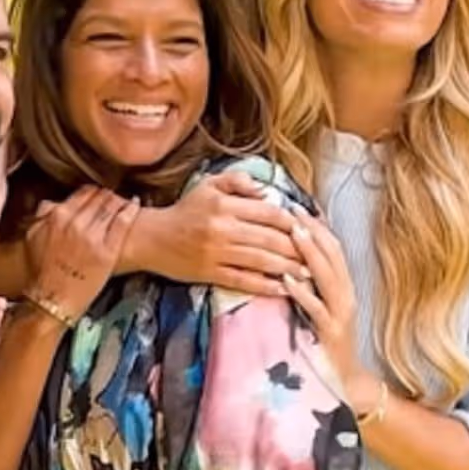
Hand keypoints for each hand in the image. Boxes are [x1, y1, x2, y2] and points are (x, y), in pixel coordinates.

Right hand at [24, 187, 139, 320]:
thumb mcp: (32, 238)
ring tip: (125, 200)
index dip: (93, 192)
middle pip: (100, 197)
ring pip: (112, 205)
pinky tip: (135, 205)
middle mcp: (76, 223)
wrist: (52, 301)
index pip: (83, 193)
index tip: (98, 194)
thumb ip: (43, 216)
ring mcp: (93, 236)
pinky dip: (130, 209)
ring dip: (119, 200)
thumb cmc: (42, 272)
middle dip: (107, 195)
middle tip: (113, 197)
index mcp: (57, 216)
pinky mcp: (108, 251)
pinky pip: (123, 221)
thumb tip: (53, 203)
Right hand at [127, 170, 305, 294]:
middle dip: (297, 248)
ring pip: (261, 261)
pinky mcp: (210, 273)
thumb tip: (266, 190)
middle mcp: (223, 228)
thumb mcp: (208, 185)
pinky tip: (282, 288)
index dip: (292, 221)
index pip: (268, 213)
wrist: (151, 238)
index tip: (308, 228)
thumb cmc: (185, 210)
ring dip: (287, 268)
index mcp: (225, 205)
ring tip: (308, 273)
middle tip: (317, 255)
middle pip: (269, 239)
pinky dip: (265, 285)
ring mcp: (217, 253)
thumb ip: (237, 181)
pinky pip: (243, 281)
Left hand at [281, 206, 379, 413]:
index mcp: (344, 285)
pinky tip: (287, 281)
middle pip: (332, 255)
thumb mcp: (323, 304)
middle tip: (290, 211)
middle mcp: (346, 294)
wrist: (346, 380)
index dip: (316, 224)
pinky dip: (303, 293)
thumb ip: (314, 280)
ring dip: (309, 253)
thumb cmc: (327, 340)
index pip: (333, 246)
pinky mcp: (332, 332)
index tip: (296, 206)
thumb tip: (294, 252)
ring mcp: (341, 313)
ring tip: (292, 234)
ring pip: (327, 276)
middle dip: (311, 230)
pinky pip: (317, 308)